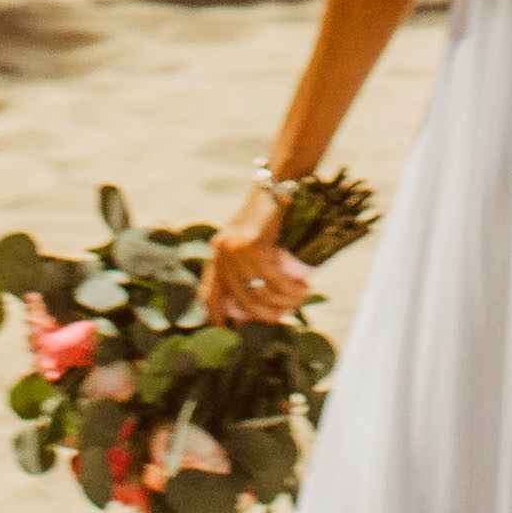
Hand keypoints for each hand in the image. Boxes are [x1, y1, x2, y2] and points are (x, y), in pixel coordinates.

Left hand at [201, 175, 310, 324]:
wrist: (275, 183)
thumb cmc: (265, 213)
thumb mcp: (245, 240)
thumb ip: (241, 267)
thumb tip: (247, 308)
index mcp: (217, 252)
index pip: (209, 293)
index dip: (216, 315)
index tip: (227, 330)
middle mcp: (222, 252)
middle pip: (242, 299)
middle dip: (266, 313)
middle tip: (284, 315)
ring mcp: (236, 249)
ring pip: (260, 291)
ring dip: (283, 302)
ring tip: (299, 300)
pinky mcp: (253, 244)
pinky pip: (274, 278)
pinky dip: (290, 289)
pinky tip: (302, 289)